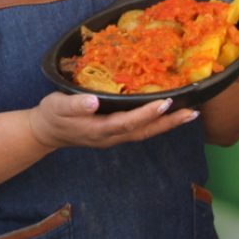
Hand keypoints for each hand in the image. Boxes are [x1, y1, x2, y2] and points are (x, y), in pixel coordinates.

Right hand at [27, 93, 196, 149]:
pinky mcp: (115, 133)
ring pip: (145, 132)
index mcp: (98, 130)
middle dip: (168, 123)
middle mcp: (111, 137)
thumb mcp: (57, 106)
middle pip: (144, 132)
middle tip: (191, 112)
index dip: (146, 114)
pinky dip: (156, 122)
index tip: (164, 103)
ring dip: (167, 125)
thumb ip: (75, 105)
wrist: (46, 132)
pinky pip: (140, 129)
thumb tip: (94, 100)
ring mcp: (114, 137)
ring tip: (188, 114)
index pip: (127, 122)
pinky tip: (166, 114)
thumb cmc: (52, 116)